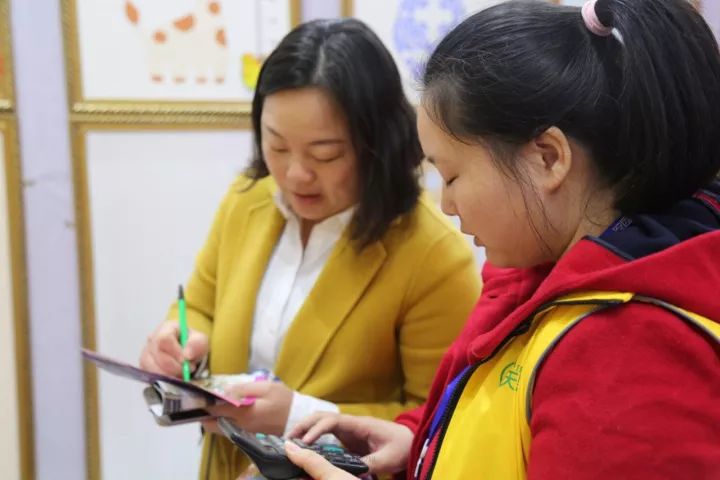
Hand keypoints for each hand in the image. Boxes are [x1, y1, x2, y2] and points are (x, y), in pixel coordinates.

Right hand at [139, 320, 208, 376]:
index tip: (185, 360)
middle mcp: (152, 340)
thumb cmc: (192, 344)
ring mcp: (146, 354)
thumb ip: (197, 344)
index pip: (164, 339)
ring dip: (170, 375)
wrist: (187, 353)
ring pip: (153, 368)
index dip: (175, 352)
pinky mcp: (145, 368)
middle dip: (175, 367)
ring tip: (182, 373)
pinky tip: (175, 377)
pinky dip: (165, 380)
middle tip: (188, 369)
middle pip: (158, 355)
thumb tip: (187, 354)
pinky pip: (152, 377)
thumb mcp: (200, 341)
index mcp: (166, 328)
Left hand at [204, 381, 293, 435]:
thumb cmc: (283, 399)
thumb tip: (224, 390)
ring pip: (218, 428)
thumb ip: (243, 388)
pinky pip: (226, 428)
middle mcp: (240, 426)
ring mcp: (243, 431)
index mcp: (243, 414)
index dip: (204, 402)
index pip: (214, 411)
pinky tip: (226, 407)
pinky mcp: (246, 432)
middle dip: (204, 412)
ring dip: (212, 416)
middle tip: (205, 398)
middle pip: (211, 424)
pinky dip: (221, 419)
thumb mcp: (266, 387)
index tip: (200, 392)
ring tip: (215, 401)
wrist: (297, 417)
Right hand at [287, 413, 413, 474]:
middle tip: (288, 438)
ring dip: (306, 429)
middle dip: (304, 424)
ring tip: (291, 441)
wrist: (410, 441)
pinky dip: (313, 438)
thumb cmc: (401, 446)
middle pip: (322, 417)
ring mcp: (348, 431)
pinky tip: (304, 448)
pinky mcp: (348, 439)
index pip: (332, 422)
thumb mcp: (388, 458)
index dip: (317, 430)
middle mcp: (351, 424)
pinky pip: (327, 435)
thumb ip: (370, 464)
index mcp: (359, 424)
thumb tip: (354, 473)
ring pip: (322, 424)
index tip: (305, 442)